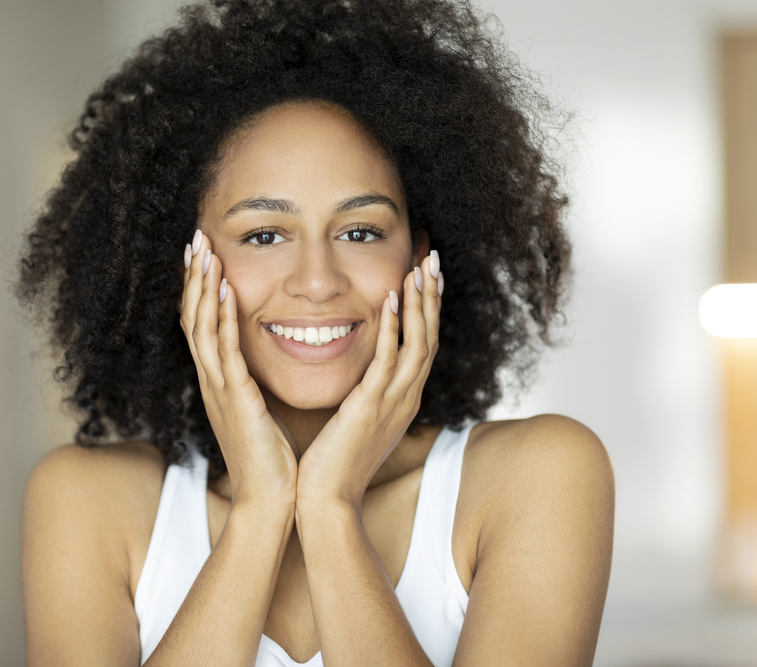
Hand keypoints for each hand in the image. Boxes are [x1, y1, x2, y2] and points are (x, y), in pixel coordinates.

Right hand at [180, 231, 297, 507]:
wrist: (269, 501)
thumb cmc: (270, 461)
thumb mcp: (259, 414)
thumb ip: (255, 387)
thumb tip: (262, 368)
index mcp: (218, 384)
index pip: (201, 327)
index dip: (198, 291)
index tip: (201, 257)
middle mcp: (211, 382)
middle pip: (192, 318)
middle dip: (193, 277)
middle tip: (194, 239)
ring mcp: (219, 389)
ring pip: (201, 327)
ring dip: (202, 286)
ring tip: (203, 251)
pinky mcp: (236, 399)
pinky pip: (224, 350)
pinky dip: (222, 317)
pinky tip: (224, 289)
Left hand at [296, 251, 442, 508]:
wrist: (326, 501)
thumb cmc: (334, 465)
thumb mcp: (356, 423)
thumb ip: (363, 396)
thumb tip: (358, 378)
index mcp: (401, 400)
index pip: (421, 344)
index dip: (424, 307)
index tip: (422, 274)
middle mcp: (405, 398)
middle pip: (429, 335)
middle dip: (431, 295)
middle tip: (431, 256)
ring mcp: (392, 403)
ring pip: (418, 342)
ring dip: (420, 302)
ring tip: (420, 265)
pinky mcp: (371, 408)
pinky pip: (389, 360)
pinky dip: (394, 327)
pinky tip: (391, 298)